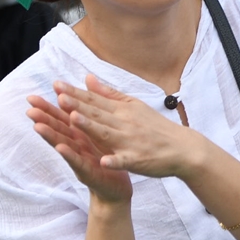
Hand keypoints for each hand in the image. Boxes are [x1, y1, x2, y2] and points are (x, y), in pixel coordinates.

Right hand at [26, 85, 133, 204]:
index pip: (62, 117)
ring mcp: (79, 159)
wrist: (116, 186)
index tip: (33, 96)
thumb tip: (87, 84)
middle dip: (43, 119)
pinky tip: (60, 148)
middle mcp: (75, 145)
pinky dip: (69, 155)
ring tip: (37, 126)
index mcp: (79, 133)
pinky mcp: (88, 172)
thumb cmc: (107, 156)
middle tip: (29, 108)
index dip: (49, 107)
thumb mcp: (99, 133)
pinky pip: (78, 162)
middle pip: (57, 130)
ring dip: (50, 136)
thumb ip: (88, 114)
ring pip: (63, 145)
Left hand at [45, 75, 205, 180]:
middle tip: (59, 96)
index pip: (95, 100)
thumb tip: (87, 78)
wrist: (183, 148)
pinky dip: (115, 161)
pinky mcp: (138, 159)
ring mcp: (131, 142)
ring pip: (107, 133)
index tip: (56, 85)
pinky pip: (124, 160)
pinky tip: (103, 162)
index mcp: (122, 110)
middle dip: (78, 105)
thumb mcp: (134, 105)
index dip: (75, 93)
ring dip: (91, 126)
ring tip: (74, 119)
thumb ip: (108, 94)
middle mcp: (125, 123)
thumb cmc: (156, 127)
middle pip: (97, 114)